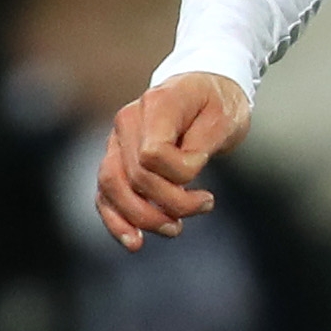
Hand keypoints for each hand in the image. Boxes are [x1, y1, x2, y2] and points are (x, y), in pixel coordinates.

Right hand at [94, 71, 249, 248]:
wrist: (206, 89)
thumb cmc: (219, 104)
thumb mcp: (225, 118)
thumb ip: (200, 147)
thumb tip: (181, 177)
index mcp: (155, 104)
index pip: (152, 154)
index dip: (180, 175)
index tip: (206, 177)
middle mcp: (128, 121)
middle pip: (135, 176)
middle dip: (171, 204)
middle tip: (204, 206)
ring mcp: (117, 140)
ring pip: (112, 188)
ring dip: (142, 217)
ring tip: (175, 229)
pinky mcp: (117, 159)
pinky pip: (105, 194)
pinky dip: (116, 220)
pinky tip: (134, 241)